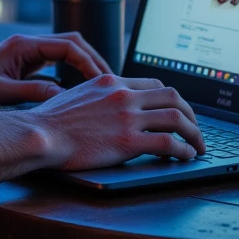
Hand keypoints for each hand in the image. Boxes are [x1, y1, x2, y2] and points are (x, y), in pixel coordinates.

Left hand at [0, 30, 114, 110]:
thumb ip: (30, 94)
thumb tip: (63, 99)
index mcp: (22, 45)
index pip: (68, 44)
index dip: (90, 61)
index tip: (103, 81)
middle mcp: (25, 46)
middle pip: (72, 45)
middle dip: (93, 63)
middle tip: (110, 85)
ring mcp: (24, 57)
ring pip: (65, 56)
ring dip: (83, 70)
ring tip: (100, 91)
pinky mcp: (21, 69)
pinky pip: (54, 69)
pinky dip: (69, 79)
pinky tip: (77, 98)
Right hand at [38, 74, 205, 168]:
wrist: (40, 134)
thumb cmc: (51, 120)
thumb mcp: (78, 94)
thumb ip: (99, 96)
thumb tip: (108, 106)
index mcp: (111, 82)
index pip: (155, 84)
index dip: (172, 99)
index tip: (178, 112)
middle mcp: (123, 95)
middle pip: (173, 97)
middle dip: (191, 114)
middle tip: (195, 129)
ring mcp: (127, 118)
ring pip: (176, 118)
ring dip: (193, 133)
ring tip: (197, 146)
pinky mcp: (127, 142)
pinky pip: (168, 143)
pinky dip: (183, 150)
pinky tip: (185, 157)